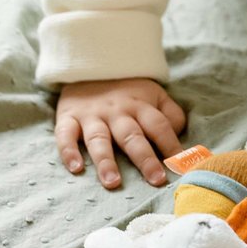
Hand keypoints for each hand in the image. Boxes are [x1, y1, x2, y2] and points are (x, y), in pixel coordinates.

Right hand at [53, 78, 186, 189]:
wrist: (90, 65)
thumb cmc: (129, 90)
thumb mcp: (155, 94)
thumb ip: (171, 115)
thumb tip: (180, 144)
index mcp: (141, 105)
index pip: (159, 125)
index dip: (171, 144)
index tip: (181, 166)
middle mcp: (117, 112)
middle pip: (132, 136)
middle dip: (145, 159)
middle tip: (156, 180)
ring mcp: (91, 115)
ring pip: (99, 139)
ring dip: (106, 161)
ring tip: (113, 183)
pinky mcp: (68, 118)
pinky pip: (65, 135)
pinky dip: (68, 151)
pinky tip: (75, 168)